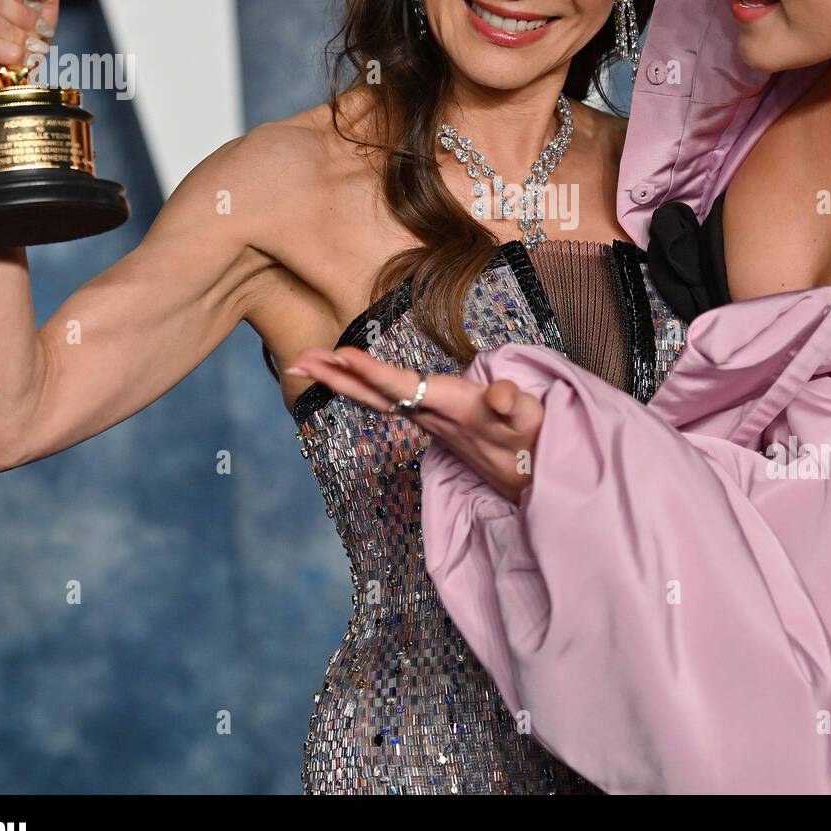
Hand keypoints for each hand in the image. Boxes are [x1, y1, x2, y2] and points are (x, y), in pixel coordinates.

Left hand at [285, 346, 543, 503]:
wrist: (534, 477)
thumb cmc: (533, 441)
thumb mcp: (531, 418)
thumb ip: (514, 402)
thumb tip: (497, 395)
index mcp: (451, 408)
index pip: (403, 386)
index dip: (372, 371)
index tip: (341, 353)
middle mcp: (431, 416)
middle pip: (373, 396)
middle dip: (335, 377)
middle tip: (296, 359)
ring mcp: (428, 421)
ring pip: (375, 399)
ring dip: (341, 380)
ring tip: (308, 361)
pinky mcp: (432, 422)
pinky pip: (387, 400)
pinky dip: (361, 386)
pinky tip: (348, 377)